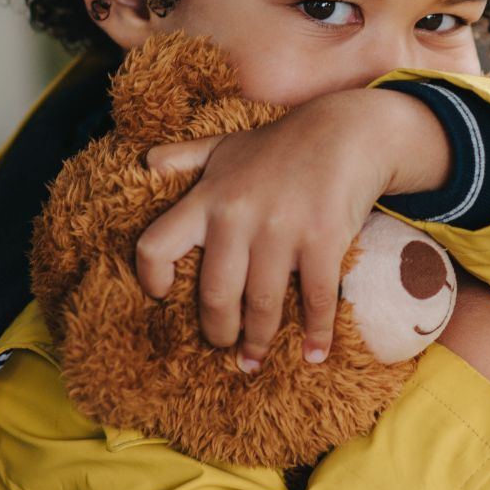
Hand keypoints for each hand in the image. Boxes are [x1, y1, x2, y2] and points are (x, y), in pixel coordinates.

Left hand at [136, 88, 451, 368]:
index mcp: (207, 198)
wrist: (345, 130)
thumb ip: (184, 156)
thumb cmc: (280, 144)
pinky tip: (314, 354)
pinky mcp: (322, 240)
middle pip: (214, 294)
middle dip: (217, 330)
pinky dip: (315, 334)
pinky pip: (314, 300)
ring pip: (261, 305)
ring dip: (258, 341)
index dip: (153, 278)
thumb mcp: (225, 146)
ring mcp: (281, 230)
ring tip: (254, 359)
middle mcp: (237, 216)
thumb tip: (143, 162)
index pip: (157, 245)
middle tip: (223, 343)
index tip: (163, 298)